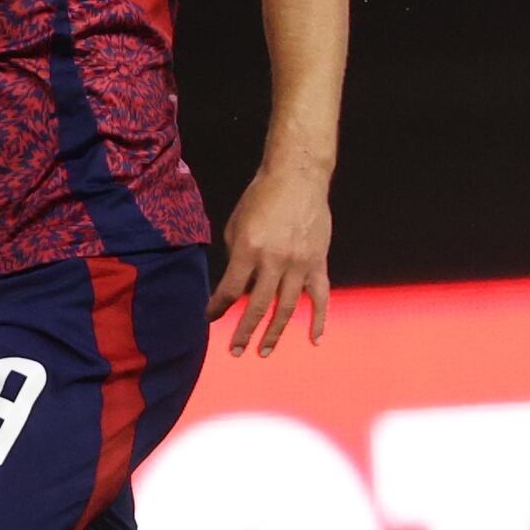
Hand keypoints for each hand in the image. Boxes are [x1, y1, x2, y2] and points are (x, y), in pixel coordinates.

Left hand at [215, 160, 332, 355]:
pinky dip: (319, 319)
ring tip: (264, 351)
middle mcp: (274, 260)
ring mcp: (299, 264)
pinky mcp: (318, 263)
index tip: (210, 318)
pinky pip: (320, 297)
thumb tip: (237, 283)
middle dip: (244, 331)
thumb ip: (237, 256)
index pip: (230, 289)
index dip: (218, 306)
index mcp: (249, 249)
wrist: (297, 177)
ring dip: (274, 332)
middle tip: (235, 350)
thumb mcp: (237, 223)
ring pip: (287, 308)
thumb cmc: (261, 197)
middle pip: (257, 306)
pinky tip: (314, 340)